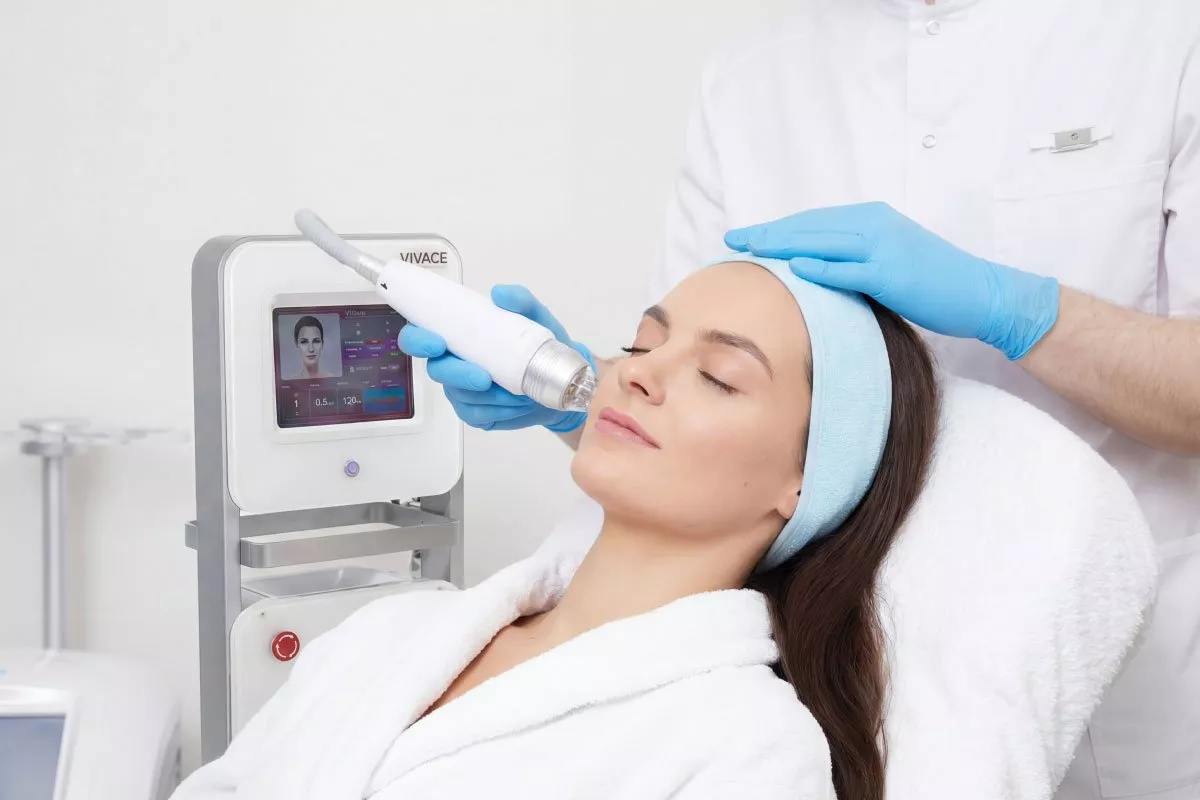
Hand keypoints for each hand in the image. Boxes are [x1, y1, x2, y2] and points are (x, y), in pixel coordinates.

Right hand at [398, 284, 591, 431]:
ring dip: (490, 396)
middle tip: (484, 378)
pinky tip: (515, 404)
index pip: (421, 335)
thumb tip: (501, 294)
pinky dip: (499, 411)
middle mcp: (454, 363)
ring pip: (460, 396)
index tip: (436, 343)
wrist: (561, 382)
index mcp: (459, 336)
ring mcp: (462, 390)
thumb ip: (521, 300)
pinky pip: (476, 415)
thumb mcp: (537, 318)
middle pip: (437, 370)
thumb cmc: (541, 347)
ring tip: (519, 390)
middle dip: (458, 375)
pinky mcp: (475, 413)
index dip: (418, 339)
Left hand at [724, 202, 1059, 359]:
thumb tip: (816, 270)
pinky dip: (821, 267)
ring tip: (751, 248)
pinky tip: (794, 268)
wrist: (981, 293)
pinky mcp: (893, 272)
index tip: (746, 234)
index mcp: (872, 220)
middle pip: (811, 226)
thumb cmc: (935, 283)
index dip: (778, 227)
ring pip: (823, 241)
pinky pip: (850, 269)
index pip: (814, 221)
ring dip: (784, 243)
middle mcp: (875, 225)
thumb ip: (854, 260)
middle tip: (733, 237)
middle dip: (769, 231)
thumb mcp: (889, 262)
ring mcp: (884, 246)